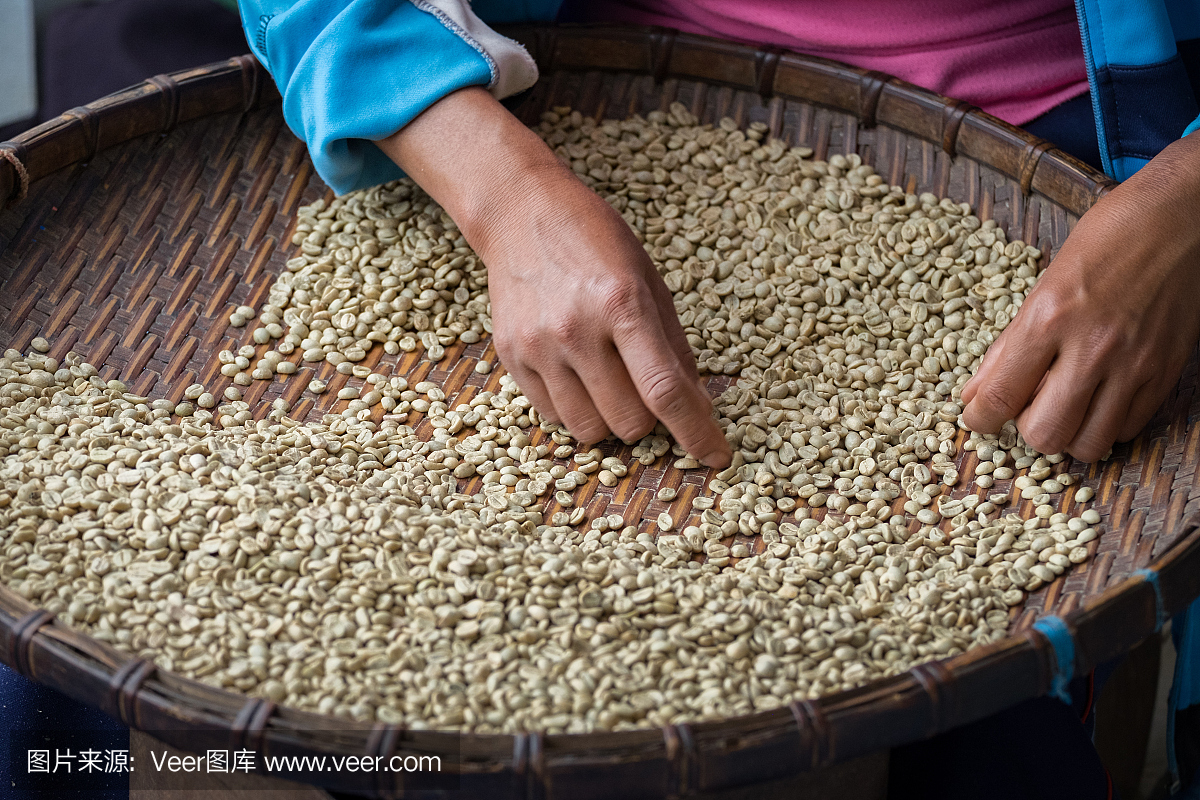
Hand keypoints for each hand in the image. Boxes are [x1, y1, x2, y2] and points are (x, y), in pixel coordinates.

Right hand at [376, 88, 731, 466]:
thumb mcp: (649, 281)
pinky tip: (577, 373)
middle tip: (644, 388)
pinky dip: (575, 409)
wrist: (522, 212)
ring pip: (589, 430)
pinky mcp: (511, 356)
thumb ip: (674, 347)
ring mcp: (538, 346)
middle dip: (649, 419)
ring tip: (609, 381)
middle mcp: (576, 329)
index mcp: (622, 303)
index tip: (716, 457)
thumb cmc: (596, 242)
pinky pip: (553, 416)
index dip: (696, 432)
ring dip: (610, 420)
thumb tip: (698, 407)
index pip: (665, 390)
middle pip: (629, 421)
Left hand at [961, 132, 1199, 461]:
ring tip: (1065, 408)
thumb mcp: (1044, 282)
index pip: (1000, 396)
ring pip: (1089, 443)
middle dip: (1026, 431)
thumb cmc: (1107, 239)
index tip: (979, 418)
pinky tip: (1099, 398)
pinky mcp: (1166, 372)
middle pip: (1044, 434)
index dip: (979, 419)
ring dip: (1069, 434)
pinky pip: (1128, 428)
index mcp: (1050, 318)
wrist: (1180, 217)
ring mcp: (1135, 364)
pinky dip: (1107, 424)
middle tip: (1027, 409)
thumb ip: (1009, 345)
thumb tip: (976, 394)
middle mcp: (1093, 347)